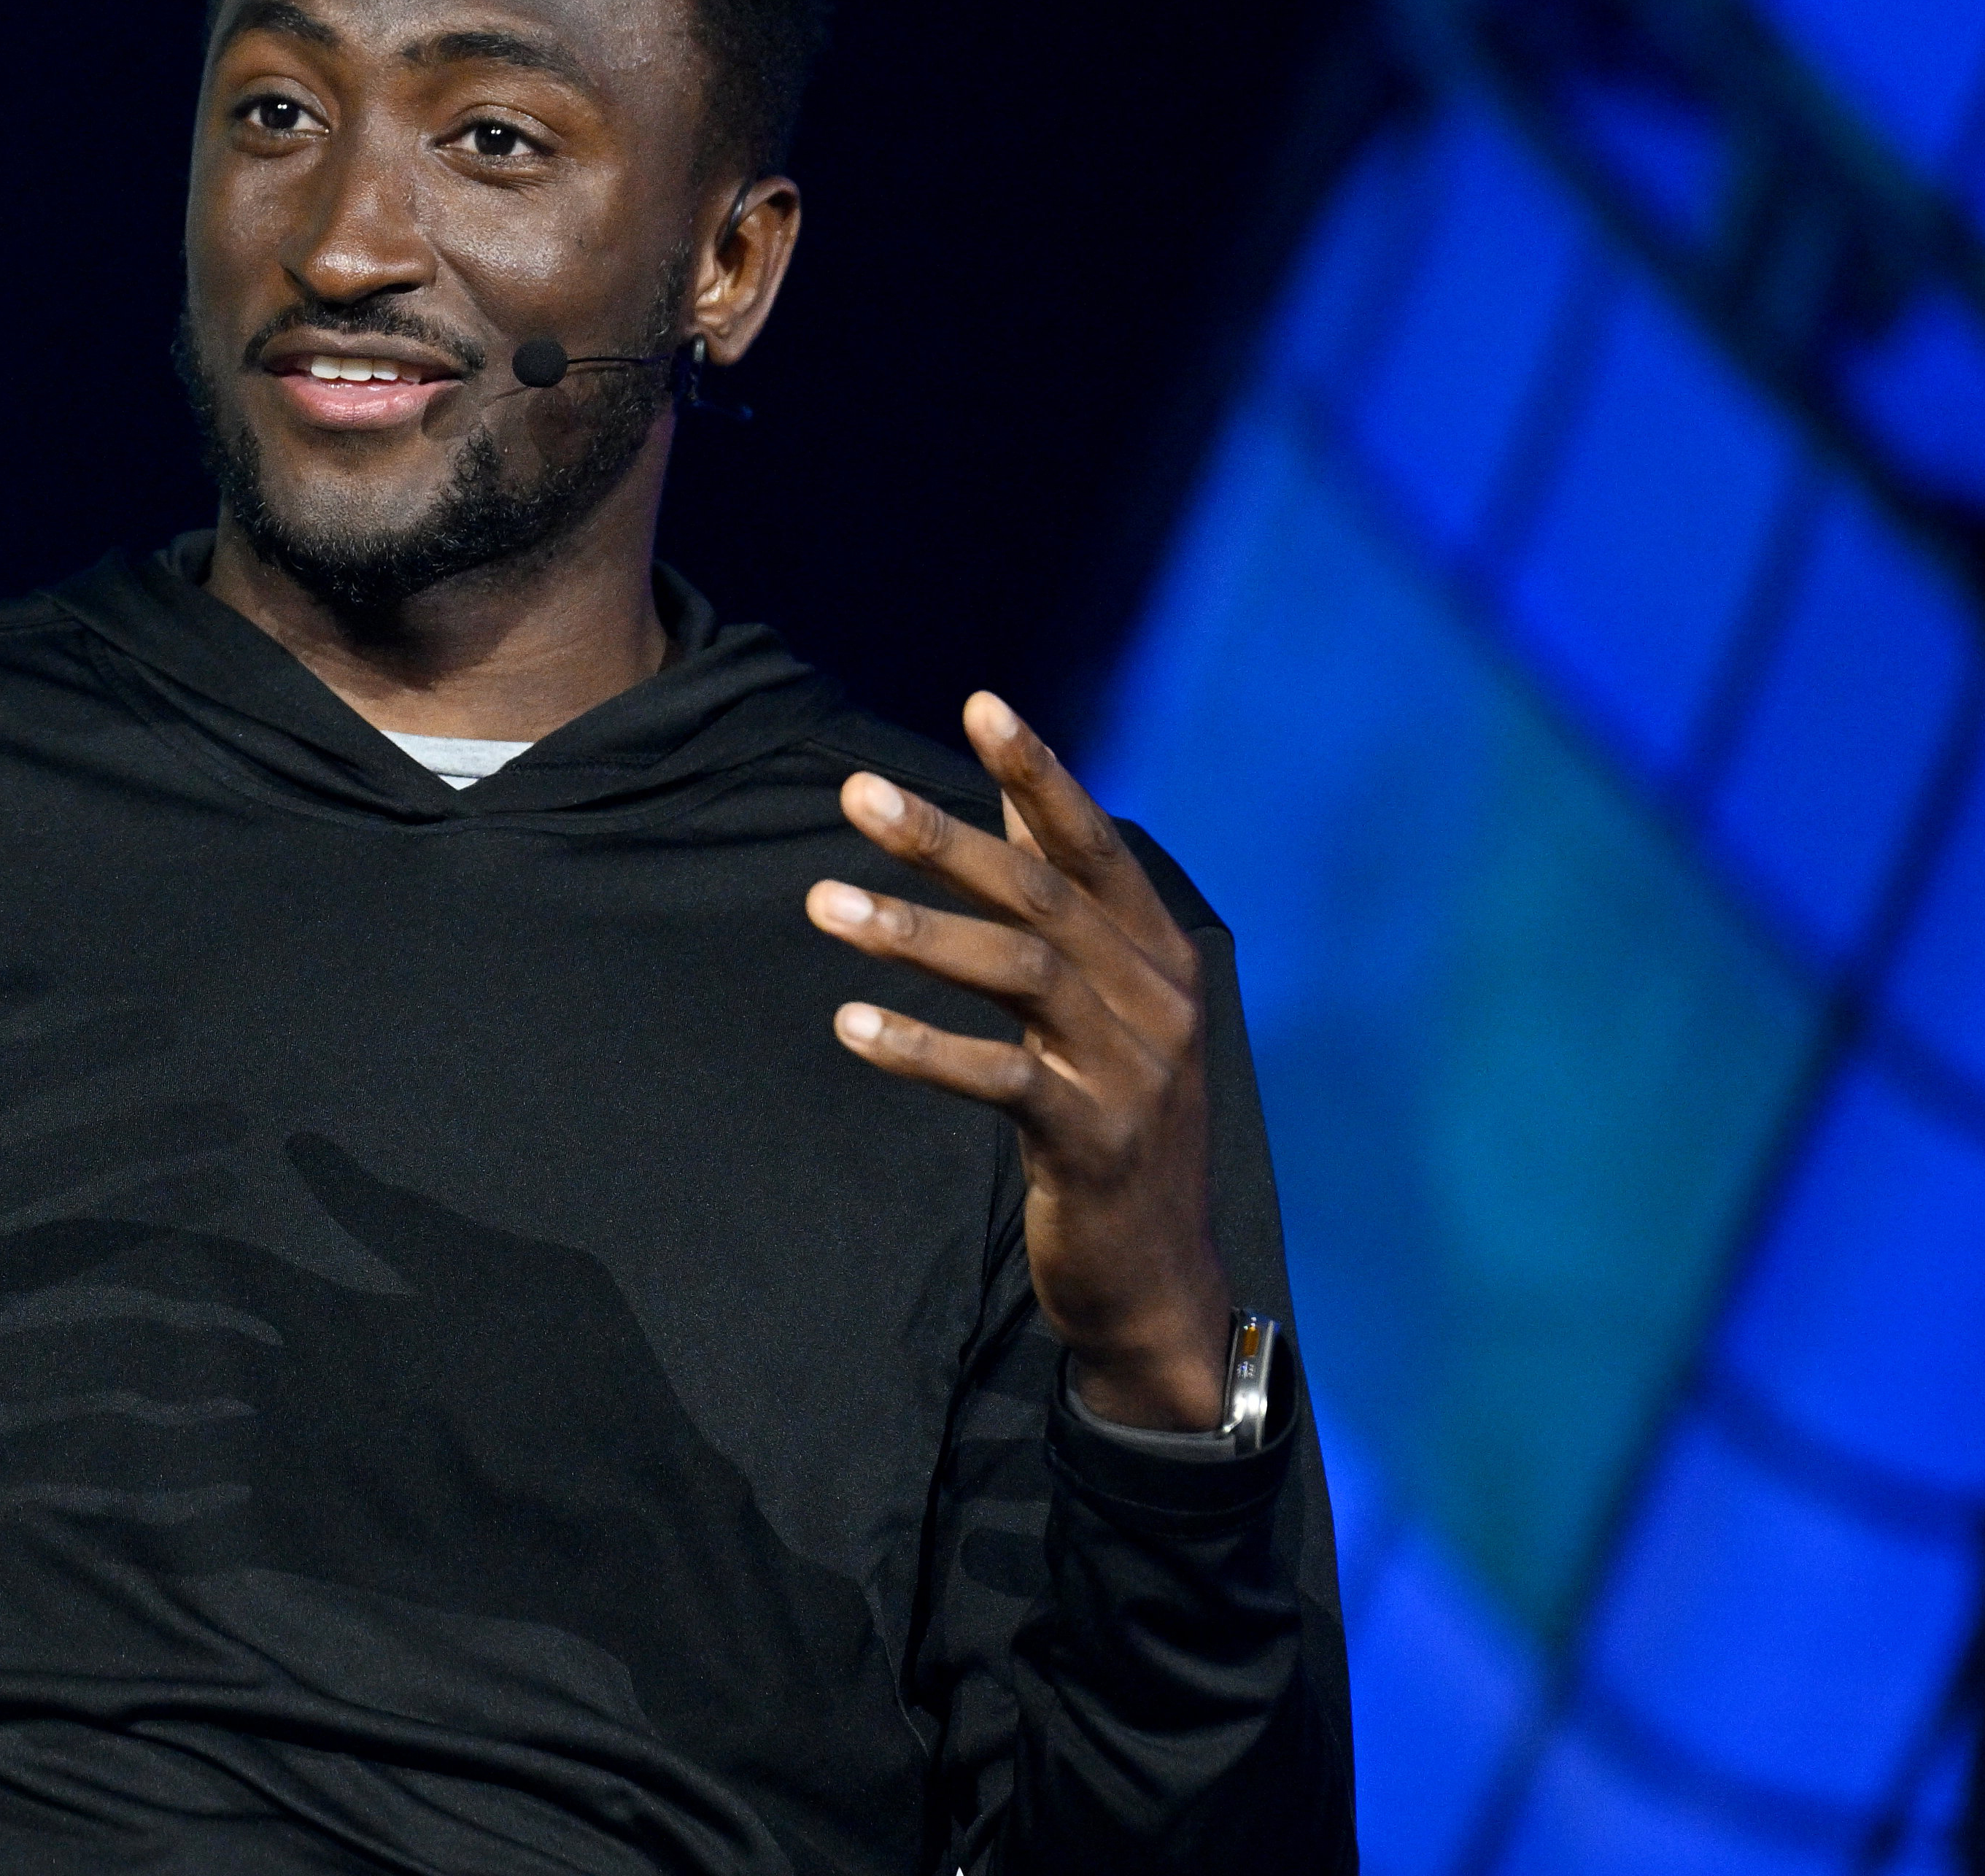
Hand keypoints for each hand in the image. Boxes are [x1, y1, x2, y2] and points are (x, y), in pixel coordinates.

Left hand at [803, 692, 1228, 1429]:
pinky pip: (1001, 1078)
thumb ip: (1066, 902)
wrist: (1157, 1281)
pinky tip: (851, 1025)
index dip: (1040, 772)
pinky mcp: (1094, 1142)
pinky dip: (922, 1048)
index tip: (980, 703)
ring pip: (1017, 971)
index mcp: (1162, 958)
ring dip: (913, 932)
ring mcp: (1133, 1073)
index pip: (1094, 844)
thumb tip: (1015, 791)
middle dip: (944, 836)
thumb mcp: (1108, 1008)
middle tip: (857, 792)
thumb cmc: (1113, 1123)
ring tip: (823, 904)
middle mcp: (1159, 1002)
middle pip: (1040, 895)